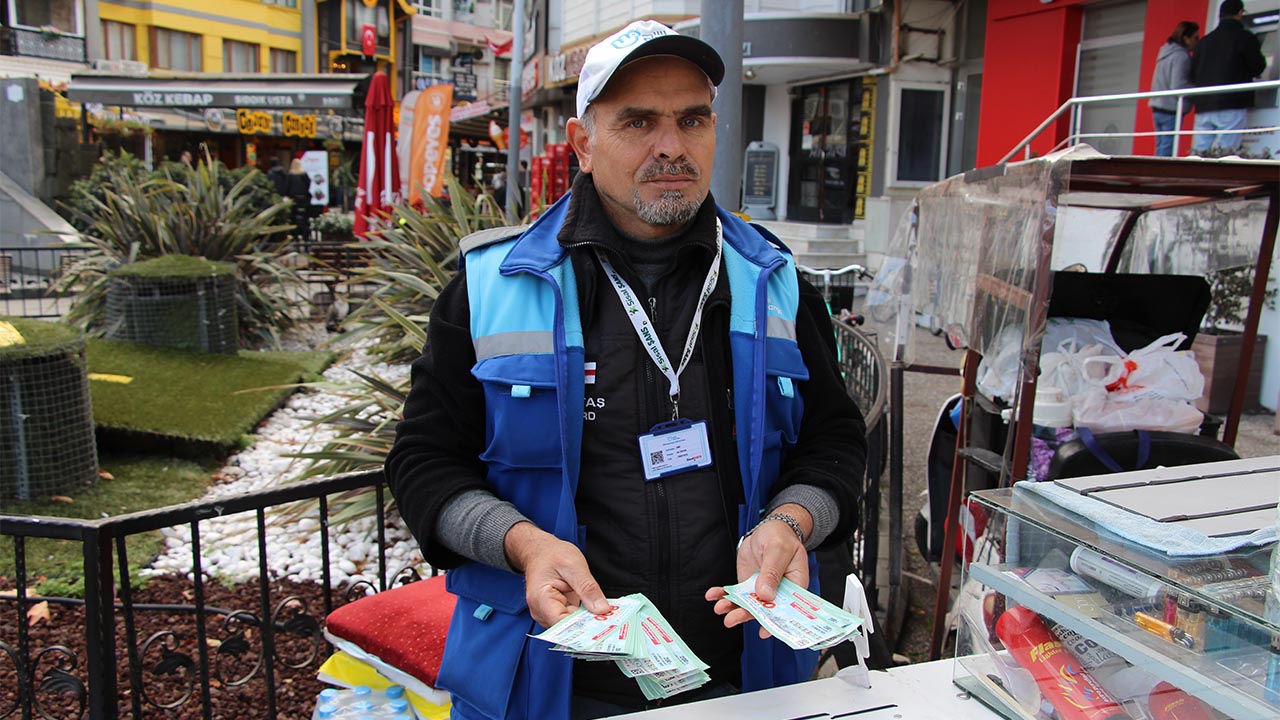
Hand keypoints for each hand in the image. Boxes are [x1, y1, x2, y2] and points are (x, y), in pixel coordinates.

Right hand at [504, 521, 609, 626]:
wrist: (541, 552)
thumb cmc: (552, 555)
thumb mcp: (574, 566)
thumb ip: (587, 588)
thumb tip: (602, 610)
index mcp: (541, 599)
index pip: (562, 624)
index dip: (582, 629)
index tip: (604, 629)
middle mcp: (541, 612)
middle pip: (567, 628)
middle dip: (589, 626)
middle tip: (613, 623)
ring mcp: (548, 614)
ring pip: (572, 626)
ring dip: (589, 622)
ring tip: (609, 619)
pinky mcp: (556, 613)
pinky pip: (572, 620)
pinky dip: (585, 617)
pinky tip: (599, 614)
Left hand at [706, 504, 810, 638]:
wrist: (769, 529)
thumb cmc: (781, 538)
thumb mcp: (778, 550)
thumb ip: (772, 571)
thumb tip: (765, 594)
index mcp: (794, 586)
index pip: (787, 608)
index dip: (776, 622)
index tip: (764, 631)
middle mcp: (777, 592)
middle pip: (763, 609)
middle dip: (746, 615)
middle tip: (731, 619)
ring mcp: (760, 589)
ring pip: (747, 604)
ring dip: (733, 608)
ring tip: (720, 607)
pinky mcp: (747, 584)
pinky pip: (735, 593)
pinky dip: (723, 595)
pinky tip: (713, 595)